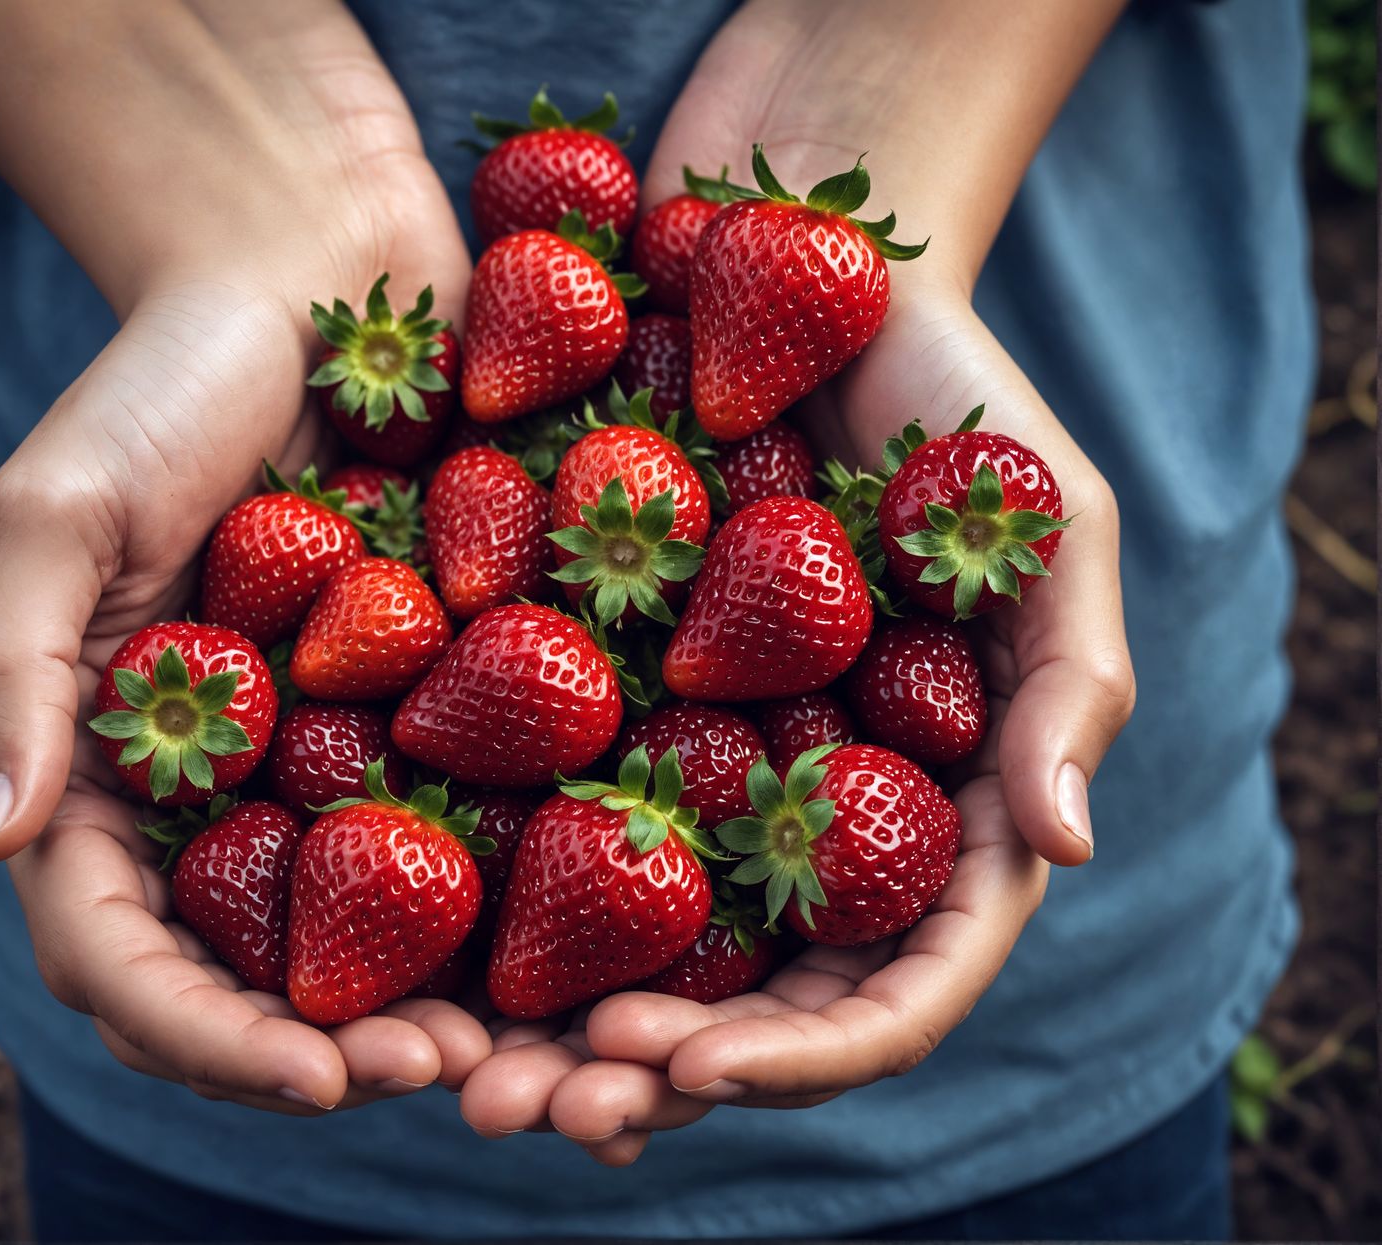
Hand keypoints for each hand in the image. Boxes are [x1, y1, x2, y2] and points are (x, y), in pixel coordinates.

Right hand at [0, 127, 482, 1107]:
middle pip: (274, 961)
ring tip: (539, 1039)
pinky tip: (621, 915)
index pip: (132, 947)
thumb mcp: (61, 511)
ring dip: (460, 992)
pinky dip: (546, 876)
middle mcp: (240, 783)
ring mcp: (354, 744)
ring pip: (396, 915)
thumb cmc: (169, 376)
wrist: (318, 265)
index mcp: (124, 767)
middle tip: (448, 1073)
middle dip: (348, 1039)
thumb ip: (15, 677)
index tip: (312, 1075)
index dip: (209, 1031)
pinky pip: (498, 802)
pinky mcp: (460, 688)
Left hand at [459, 135, 1134, 1159]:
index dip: (801, 1059)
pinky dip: (472, 884)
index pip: (886, 990)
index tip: (689, 1073)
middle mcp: (803, 821)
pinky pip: (529, 810)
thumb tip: (1060, 853)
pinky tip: (383, 921)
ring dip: (534, 1026)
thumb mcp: (1047, 529)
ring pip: (616, 942)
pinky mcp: (594, 695)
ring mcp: (695, 766)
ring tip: (443, 1071)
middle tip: (520, 1114)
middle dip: (633, 1082)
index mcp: (924, 815)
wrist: (800, 267)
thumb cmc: (951, 393)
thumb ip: (1060, 689)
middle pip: (733, 1006)